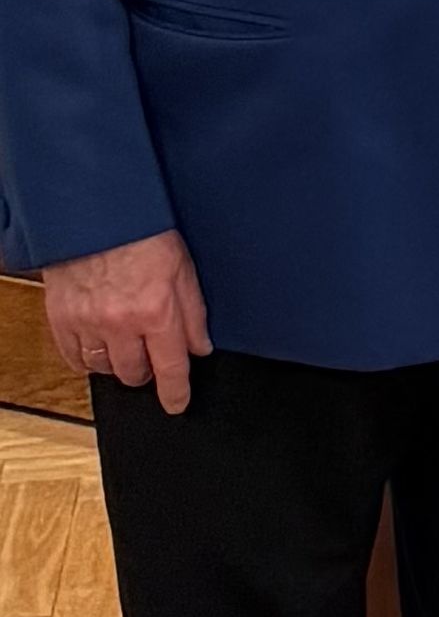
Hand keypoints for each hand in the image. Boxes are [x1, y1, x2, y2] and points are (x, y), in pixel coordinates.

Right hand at [42, 231, 211, 413]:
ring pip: (103, 368)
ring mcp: (86, 323)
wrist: (96, 212)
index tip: (177, 404)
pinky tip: (99, 346)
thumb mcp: (184, 269)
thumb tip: (200, 347)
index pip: (170, 368)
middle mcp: (120, 323)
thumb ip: (194, 313)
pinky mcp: (61, 318)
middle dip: (147, 371)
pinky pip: (73, 357)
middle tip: (151, 357)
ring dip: (118, 364)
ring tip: (126, 346)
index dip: (175, 393)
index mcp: (156, 311)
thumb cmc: (143, 233)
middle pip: (134, 374)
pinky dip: (87, 358)